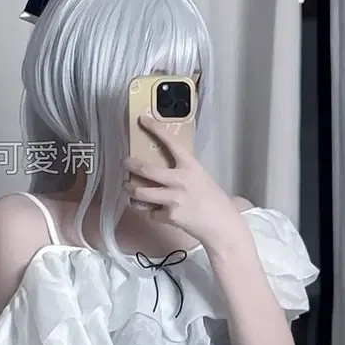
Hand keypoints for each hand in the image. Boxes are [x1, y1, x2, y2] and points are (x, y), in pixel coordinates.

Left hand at [124, 113, 246, 250]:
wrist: (220, 224)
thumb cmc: (213, 200)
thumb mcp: (200, 177)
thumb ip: (183, 171)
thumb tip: (163, 168)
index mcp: (190, 166)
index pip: (170, 143)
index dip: (155, 129)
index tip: (143, 119)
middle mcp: (179, 180)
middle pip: (147, 170)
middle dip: (131, 165)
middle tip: (124, 163)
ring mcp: (173, 199)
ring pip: (142, 192)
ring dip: (130, 189)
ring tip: (127, 187)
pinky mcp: (169, 216)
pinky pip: (151, 212)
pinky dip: (151, 212)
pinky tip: (156, 212)